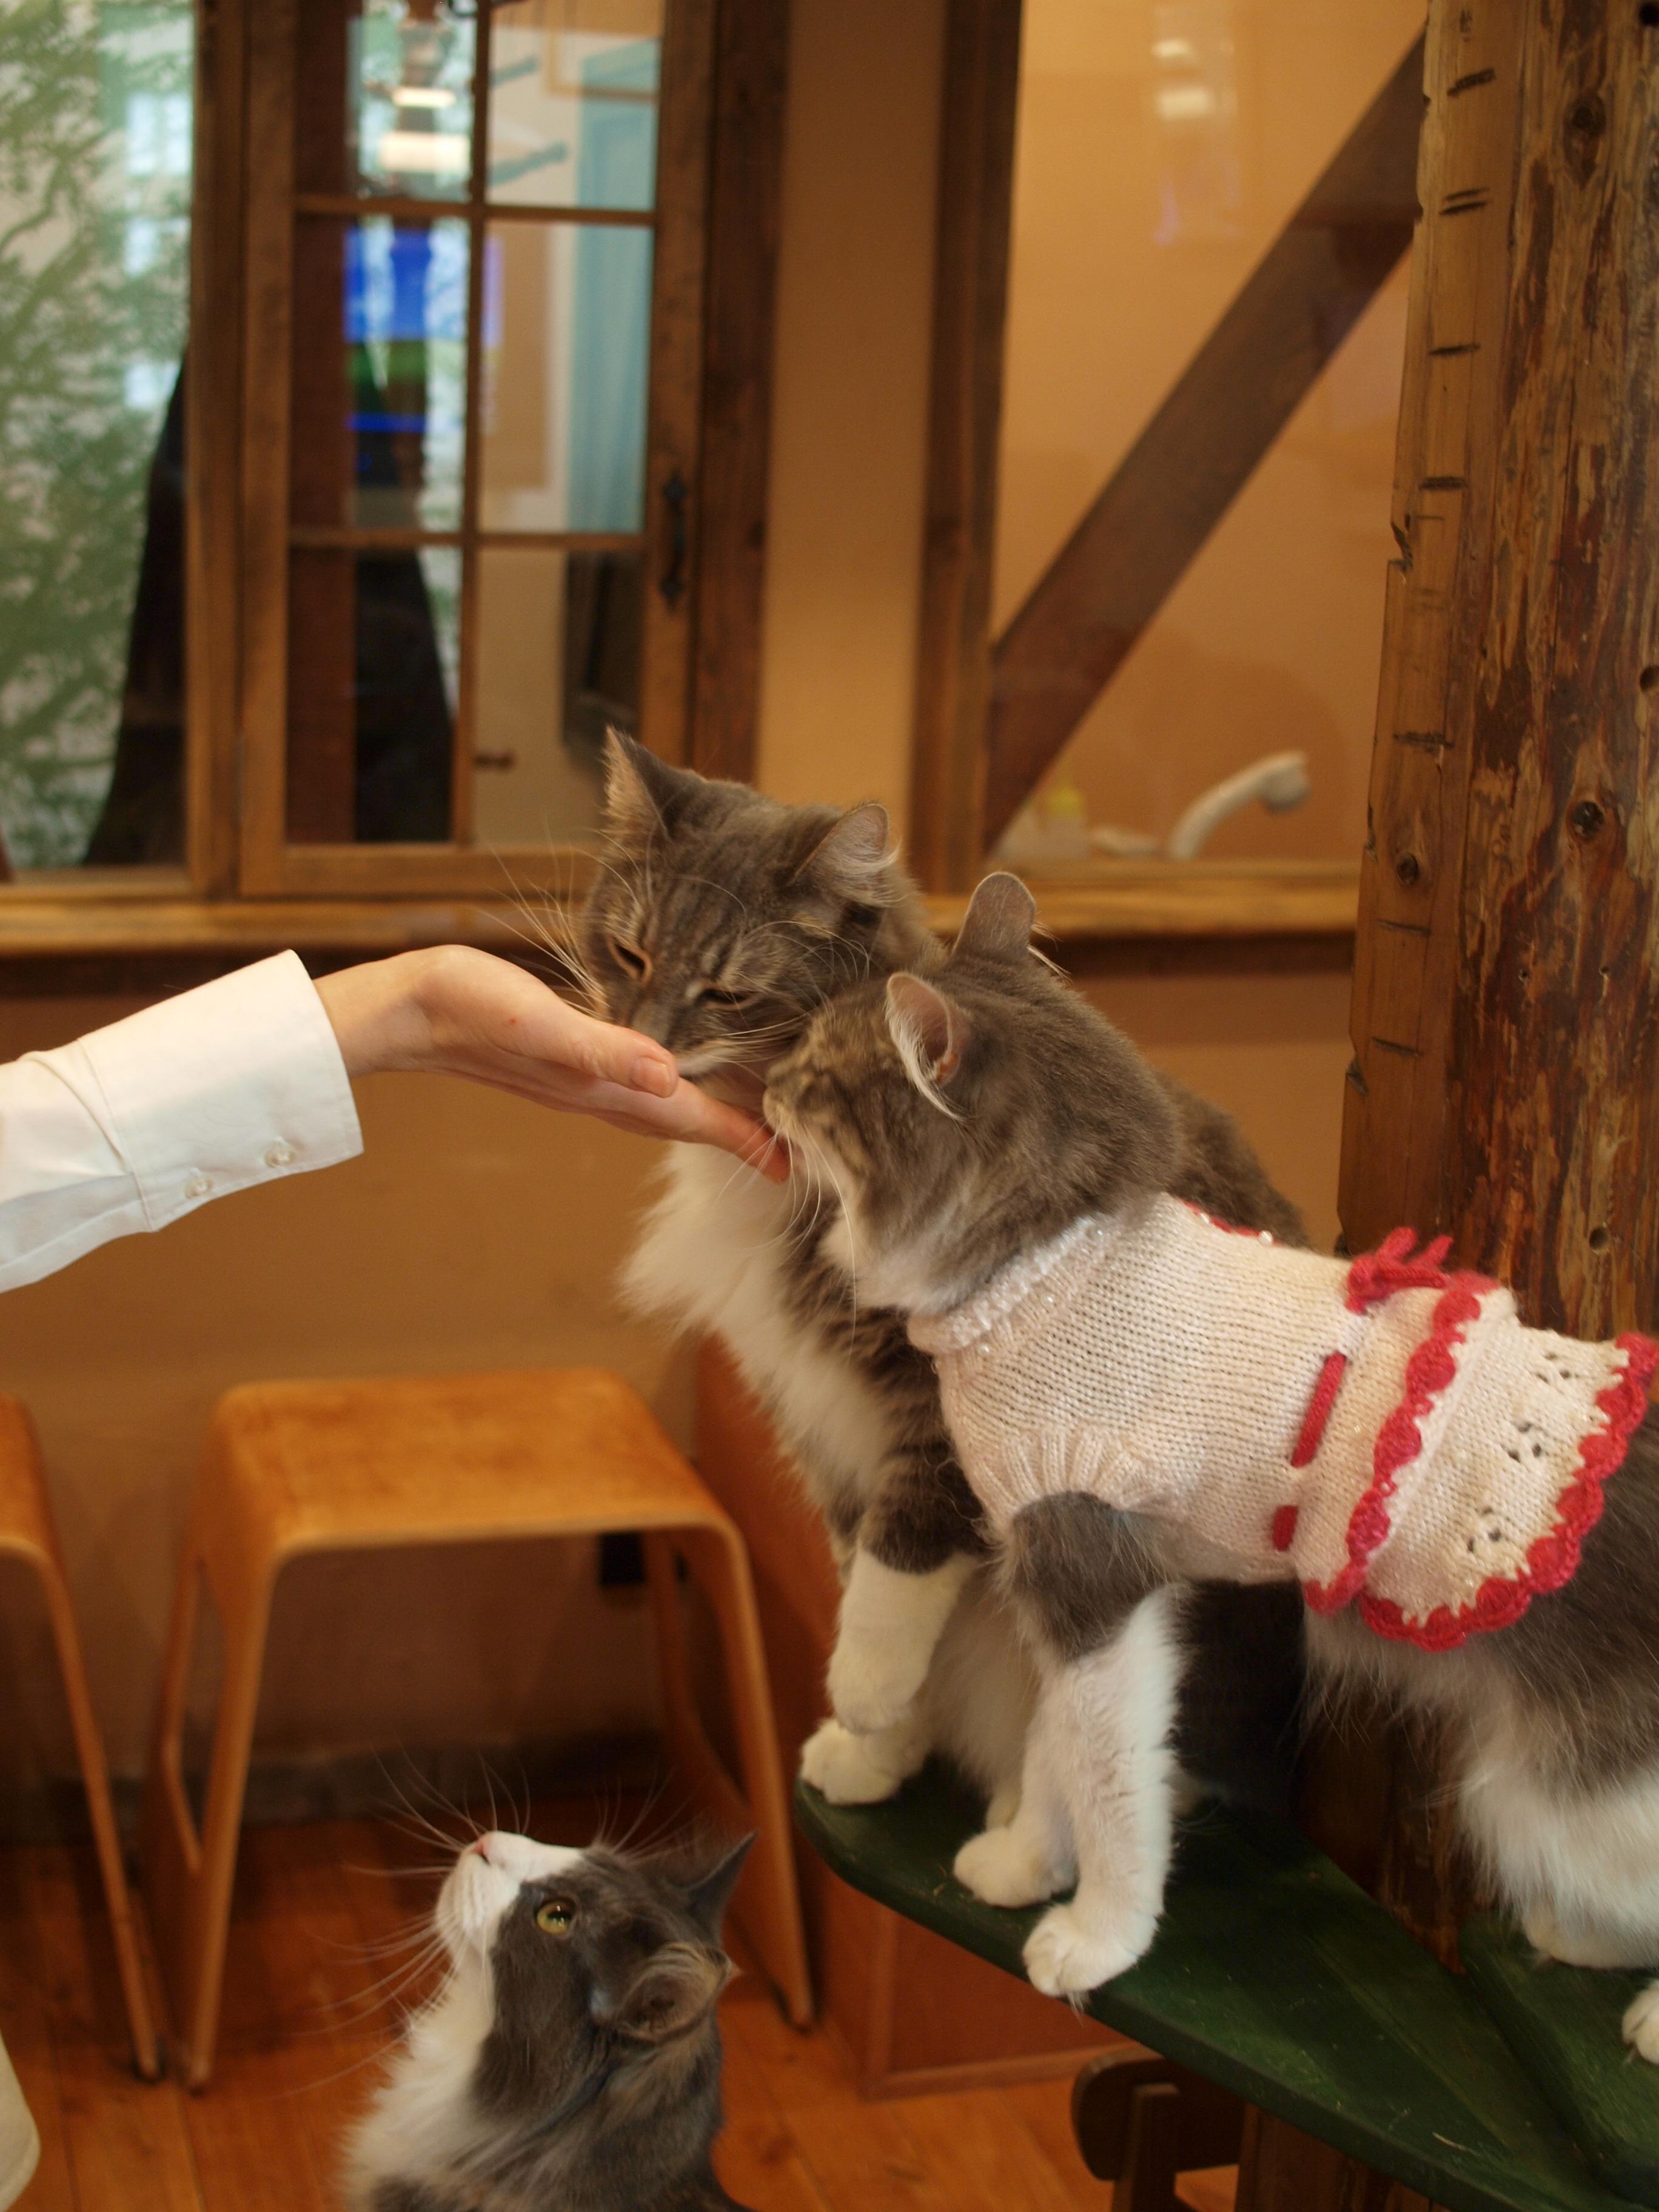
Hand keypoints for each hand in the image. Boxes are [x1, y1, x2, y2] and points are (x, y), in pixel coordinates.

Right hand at [313, 946, 785, 1179]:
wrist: (406, 1010)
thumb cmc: (468, 1007)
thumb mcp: (539, 1022)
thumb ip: (603, 1049)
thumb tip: (666, 1076)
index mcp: (605, 1085)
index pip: (693, 1119)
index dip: (744, 1139)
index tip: (792, 1163)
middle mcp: (600, 1091)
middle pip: (685, 1122)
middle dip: (736, 1135)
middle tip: (787, 1146)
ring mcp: (582, 1079)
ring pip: (661, 1106)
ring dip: (706, 1114)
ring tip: (746, 1115)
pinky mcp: (566, 1059)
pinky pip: (634, 1083)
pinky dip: (668, 1085)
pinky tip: (671, 1071)